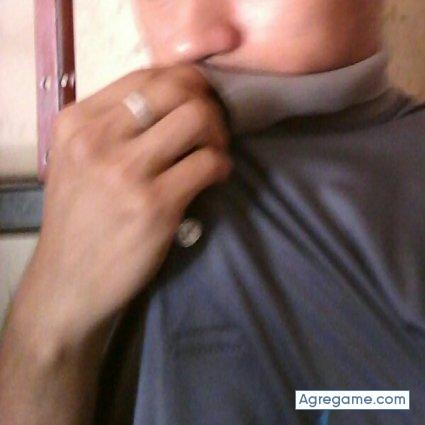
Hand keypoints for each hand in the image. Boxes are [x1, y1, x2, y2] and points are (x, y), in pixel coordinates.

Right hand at [12, 65, 231, 350]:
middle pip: (177, 91)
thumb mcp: (78, 163)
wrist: (67, 283)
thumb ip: (113, 129)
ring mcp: (126, 172)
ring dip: (218, 135)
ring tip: (215, 154)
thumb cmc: (79, 222)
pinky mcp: (155, 205)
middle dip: (207, 105)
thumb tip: (171, 104)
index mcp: (78, 122)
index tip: (199, 102)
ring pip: (197, 120)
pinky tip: (217, 177)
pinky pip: (208, 163)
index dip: (185, 83)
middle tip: (213, 129)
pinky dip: (222, 166)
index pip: (146, 76)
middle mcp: (98, 139)